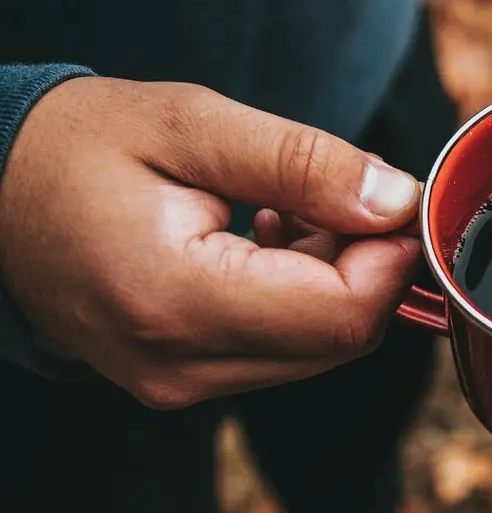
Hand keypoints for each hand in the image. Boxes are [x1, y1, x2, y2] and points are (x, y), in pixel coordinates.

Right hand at [0, 77, 423, 407]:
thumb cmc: (73, 148)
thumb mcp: (190, 126)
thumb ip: (302, 164)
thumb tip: (397, 201)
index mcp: (176, 300)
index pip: (339, 316)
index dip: (390, 262)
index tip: (397, 206)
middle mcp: (181, 366)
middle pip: (337, 341)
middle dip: (363, 269)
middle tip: (337, 196)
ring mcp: (180, 386)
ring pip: (316, 351)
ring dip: (329, 284)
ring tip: (277, 212)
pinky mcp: (183, 386)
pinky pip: (279, 354)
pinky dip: (295, 302)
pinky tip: (259, 245)